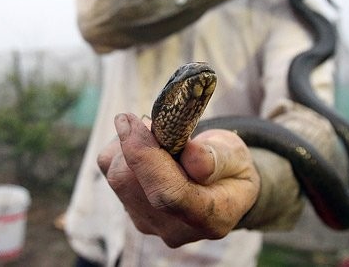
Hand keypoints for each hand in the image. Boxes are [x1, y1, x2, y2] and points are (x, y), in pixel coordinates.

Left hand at [97, 113, 259, 247]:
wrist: (225, 188)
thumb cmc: (232, 168)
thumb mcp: (237, 155)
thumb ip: (217, 157)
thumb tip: (191, 155)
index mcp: (211, 217)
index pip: (168, 194)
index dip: (145, 157)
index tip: (130, 120)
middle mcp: (175, 228)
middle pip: (133, 185)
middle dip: (136, 144)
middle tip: (156, 122)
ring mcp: (150, 224)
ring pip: (118, 178)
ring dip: (129, 146)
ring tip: (160, 138)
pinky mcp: (133, 212)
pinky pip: (111, 173)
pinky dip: (123, 151)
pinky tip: (147, 148)